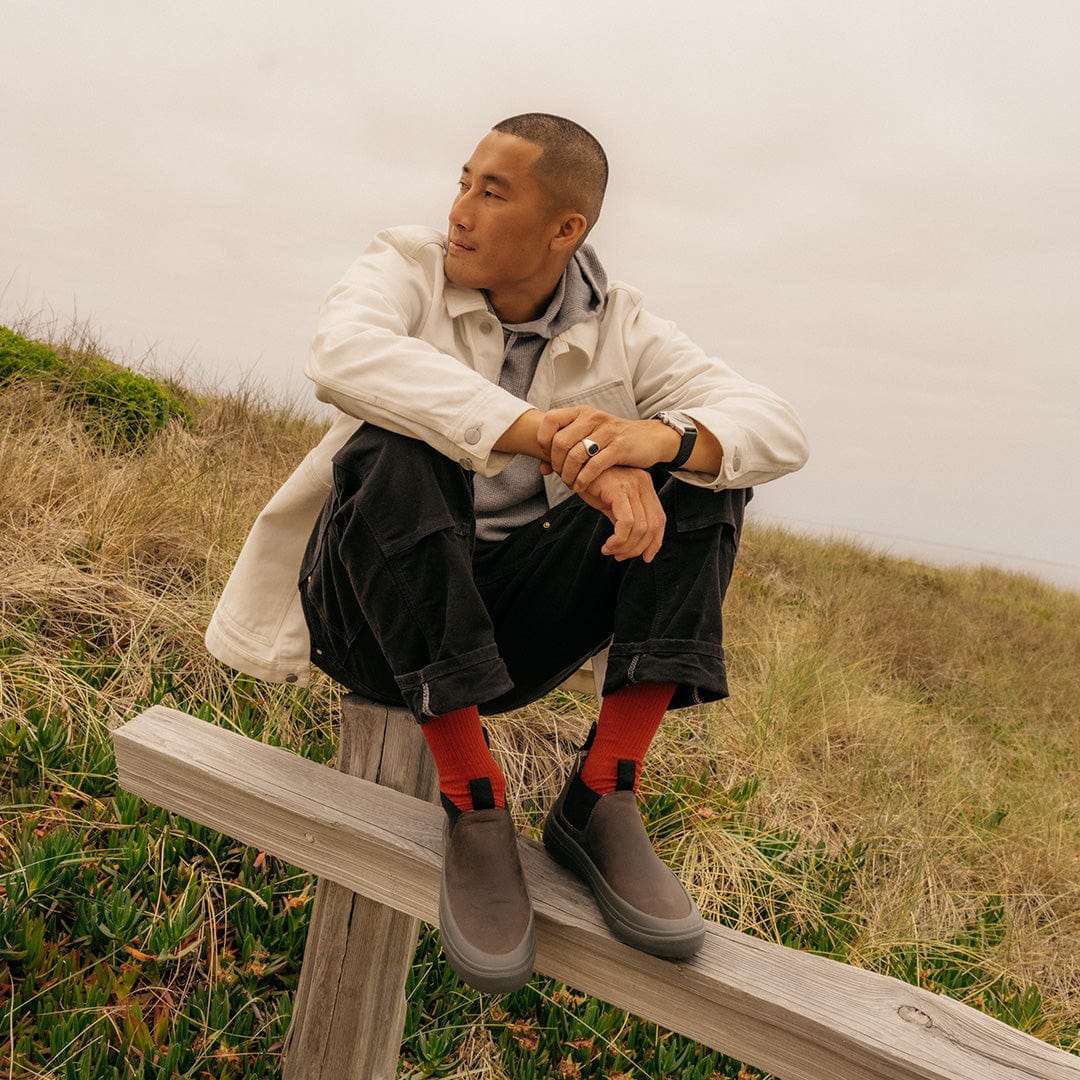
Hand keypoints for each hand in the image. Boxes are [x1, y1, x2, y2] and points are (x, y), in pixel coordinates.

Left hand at [537, 406, 677, 491]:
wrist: (650, 439)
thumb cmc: (614, 441)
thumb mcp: (589, 437)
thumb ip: (565, 450)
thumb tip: (542, 468)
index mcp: (582, 412)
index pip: (550, 419)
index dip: (543, 439)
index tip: (548, 455)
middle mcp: (593, 418)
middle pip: (560, 442)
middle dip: (557, 463)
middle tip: (561, 475)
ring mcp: (607, 432)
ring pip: (575, 455)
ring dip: (568, 474)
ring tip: (571, 482)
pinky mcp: (620, 447)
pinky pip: (594, 466)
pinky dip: (583, 479)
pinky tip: (582, 486)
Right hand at [576, 465, 665, 561]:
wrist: (573, 465)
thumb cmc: (590, 482)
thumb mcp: (611, 502)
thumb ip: (624, 519)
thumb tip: (631, 543)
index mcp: (644, 486)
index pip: (660, 519)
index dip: (655, 542)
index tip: (646, 557)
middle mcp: (643, 483)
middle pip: (652, 526)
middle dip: (637, 548)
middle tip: (620, 556)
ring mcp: (632, 485)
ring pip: (640, 528)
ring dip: (625, 547)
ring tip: (610, 551)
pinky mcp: (619, 489)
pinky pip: (626, 523)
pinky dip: (619, 540)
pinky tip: (608, 545)